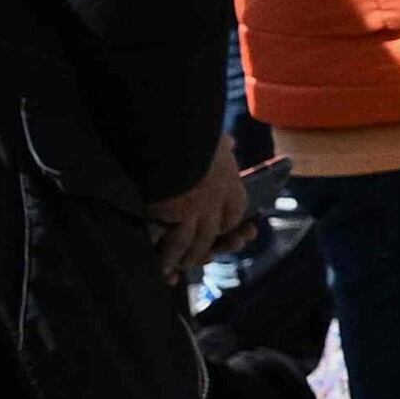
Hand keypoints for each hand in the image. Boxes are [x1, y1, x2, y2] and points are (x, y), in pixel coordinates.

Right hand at [147, 133, 248, 285]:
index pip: (235, 209)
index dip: (230, 223)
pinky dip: (168, 258)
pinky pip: (173, 243)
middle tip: (204, 256)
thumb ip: (219, 146)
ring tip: (182, 266)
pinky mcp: (175, 215)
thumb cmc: (187, 130)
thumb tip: (229, 143)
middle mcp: (218, 197)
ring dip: (189, 257)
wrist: (169, 130)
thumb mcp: (211, 137)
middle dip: (211, 246)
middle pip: (217, 231)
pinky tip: (164, 268)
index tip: (229, 230)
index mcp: (228, 178)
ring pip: (196, 242)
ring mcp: (197, 209)